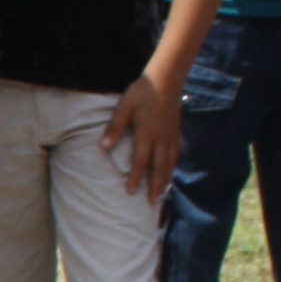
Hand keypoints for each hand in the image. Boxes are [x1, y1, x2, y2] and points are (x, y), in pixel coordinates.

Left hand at [104, 77, 184, 201]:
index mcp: (147, 133)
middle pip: (159, 167)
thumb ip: (115, 126)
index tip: (130, 192)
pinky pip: (176, 153)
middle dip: (155, 186)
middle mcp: (161, 138)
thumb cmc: (142, 91)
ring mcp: (171, 135)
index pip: (141, 161)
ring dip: (166, 179)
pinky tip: (171, 171)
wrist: (167, 78)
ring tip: (162, 194)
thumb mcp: (125, 105)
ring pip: (170, 162)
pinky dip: (173, 165)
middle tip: (152, 203)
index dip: (136, 177)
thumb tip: (104, 146)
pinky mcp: (176, 130)